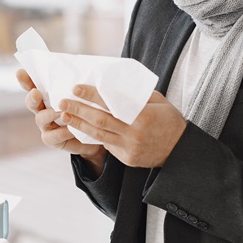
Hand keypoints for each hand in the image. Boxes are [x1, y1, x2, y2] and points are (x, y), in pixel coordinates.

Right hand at [16, 69, 107, 172]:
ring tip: (60, 111)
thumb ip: (77, 85)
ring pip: (40, 118)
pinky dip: (61, 132)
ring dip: (49, 114)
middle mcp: (43, 109)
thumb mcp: (84, 95)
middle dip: (32, 97)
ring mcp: (46, 125)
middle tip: (36, 93)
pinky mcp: (52, 140)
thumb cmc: (88, 110)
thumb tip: (82, 66)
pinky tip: (70, 129)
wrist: (97, 134)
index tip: (20, 72)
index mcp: (48, 95)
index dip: (26, 79)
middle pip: (31, 102)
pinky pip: (52, 136)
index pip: (34, 84)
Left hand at [57, 85, 186, 167]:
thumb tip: (114, 83)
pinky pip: (107, 145)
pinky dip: (93, 136)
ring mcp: (129, 148)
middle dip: (78, 110)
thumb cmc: (169, 121)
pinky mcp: (127, 158)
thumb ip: (137, 95)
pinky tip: (81, 128)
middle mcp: (133, 133)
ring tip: (65, 116)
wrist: (180, 151)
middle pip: (99, 121)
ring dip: (79, 125)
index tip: (76, 88)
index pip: (110, 104)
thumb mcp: (158, 102)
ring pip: (98, 135)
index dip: (91, 96)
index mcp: (142, 117)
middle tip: (62, 102)